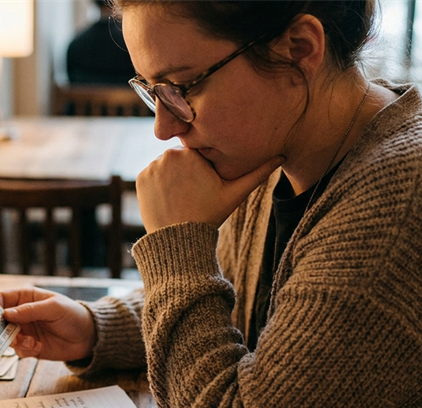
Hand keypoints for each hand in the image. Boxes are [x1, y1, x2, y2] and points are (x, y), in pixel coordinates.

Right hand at [0, 287, 95, 360]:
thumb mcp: (53, 308)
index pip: (2, 298)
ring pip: (6, 337)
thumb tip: (6, 313)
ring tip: (30, 342)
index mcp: (26, 297)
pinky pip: (18, 350)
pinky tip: (38, 347)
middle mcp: (22, 314)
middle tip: (5, 334)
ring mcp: (25, 331)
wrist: (88, 337)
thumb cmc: (73, 315)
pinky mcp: (29, 346)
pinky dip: (26, 350)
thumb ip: (30, 310)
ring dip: (15, 341)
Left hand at [136, 148, 284, 231]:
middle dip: (187, 170)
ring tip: (181, 197)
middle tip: (194, 192)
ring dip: (172, 176)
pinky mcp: (140, 179)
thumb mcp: (235, 194)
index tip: (206, 184)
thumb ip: (257, 173)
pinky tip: (169, 199)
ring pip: (166, 166)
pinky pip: (152, 176)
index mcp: (192, 153)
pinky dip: (158, 185)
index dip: (205, 167)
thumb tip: (282, 156)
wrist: (178, 241)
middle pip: (181, 157)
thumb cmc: (209, 216)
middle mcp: (168, 155)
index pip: (200, 151)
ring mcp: (152, 167)